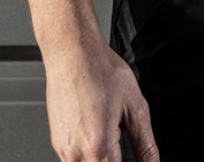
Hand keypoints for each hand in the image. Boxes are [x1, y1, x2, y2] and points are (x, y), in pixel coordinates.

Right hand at [45, 38, 158, 161]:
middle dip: (114, 160)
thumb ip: (146, 145)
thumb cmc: (99, 70)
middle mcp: (76, 154)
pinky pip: (75, 159)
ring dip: (102, 159)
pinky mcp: (57, 141)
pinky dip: (89, 153)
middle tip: (121, 137)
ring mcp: (63, 149)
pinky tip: (96, 130)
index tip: (136, 157)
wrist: (72, 52)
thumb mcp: (135, 107)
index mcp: (98, 148)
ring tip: (110, 132)